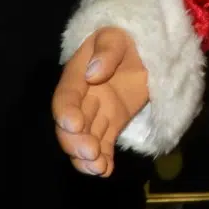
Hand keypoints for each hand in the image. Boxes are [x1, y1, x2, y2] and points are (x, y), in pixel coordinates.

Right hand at [52, 27, 149, 176]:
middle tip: (90, 152)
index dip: (66, 112)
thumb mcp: (116, 37)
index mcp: (77, 76)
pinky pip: (103, 145)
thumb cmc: (125, 39)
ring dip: (87, 157)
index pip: (66, 97)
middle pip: (70, 126)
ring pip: (85, 139)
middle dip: (75, 142)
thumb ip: (107, 52)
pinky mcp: (111, 124)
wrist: (142, 49)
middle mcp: (82, 100)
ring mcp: (96, 114)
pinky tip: (106, 171)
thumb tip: (93, 73)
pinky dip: (103, 159)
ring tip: (98, 168)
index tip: (74, 124)